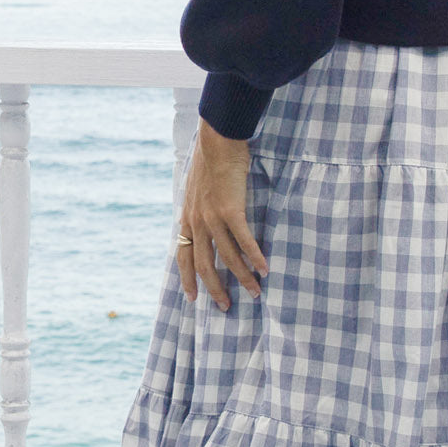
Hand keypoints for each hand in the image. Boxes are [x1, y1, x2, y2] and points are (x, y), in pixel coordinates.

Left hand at [176, 118, 268, 311]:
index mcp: (187, 217)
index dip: (187, 279)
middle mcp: (197, 221)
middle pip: (204, 264)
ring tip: (255, 292)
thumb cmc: (210, 160)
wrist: (217, 140)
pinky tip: (264, 269)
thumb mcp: (195, 187)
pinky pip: (244, 240)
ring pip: (228, 257)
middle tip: (226, 306)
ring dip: (242, 277)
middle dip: (215, 288)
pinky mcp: (232, 210)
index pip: (183, 255)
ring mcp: (213, 216)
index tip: (193, 298)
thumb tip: (202, 217)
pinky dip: (255, 257)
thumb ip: (197, 206)